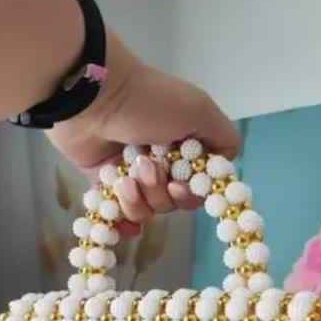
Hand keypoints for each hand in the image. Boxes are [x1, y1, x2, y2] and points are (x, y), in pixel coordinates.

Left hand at [47, 30, 239, 228]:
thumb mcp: (199, 109)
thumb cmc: (149, 102)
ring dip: (138, 200)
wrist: (93, 97)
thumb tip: (228, 165)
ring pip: (147, 210)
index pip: (199, 186)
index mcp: (185, 146)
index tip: (179, 185)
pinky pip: (120, 215)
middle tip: (146, 168)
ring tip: (123, 178)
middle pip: (173, 202)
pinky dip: (123, 221)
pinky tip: (121, 223)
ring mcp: (133, 173)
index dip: (191, 193)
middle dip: (161, 192)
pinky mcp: (105, 182)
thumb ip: (224, 137)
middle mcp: (162, 161)